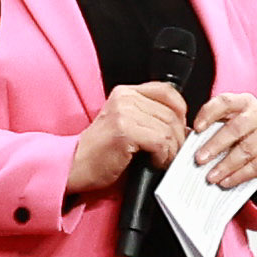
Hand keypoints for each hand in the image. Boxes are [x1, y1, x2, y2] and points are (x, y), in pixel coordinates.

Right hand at [65, 81, 188, 197]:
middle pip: (171, 113)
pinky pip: (160, 142)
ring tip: (163, 160)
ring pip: (168, 129)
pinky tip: (154, 162)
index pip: (167, 91)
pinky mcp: (125, 131)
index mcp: (125, 92)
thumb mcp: (124, 123)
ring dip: (171, 150)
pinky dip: (163, 156)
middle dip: (178, 137)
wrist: (74, 165)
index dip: (180, 111)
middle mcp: (125, 98)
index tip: (178, 129)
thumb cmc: (100, 150)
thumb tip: (183, 126)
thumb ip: (148, 116)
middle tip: (173, 153)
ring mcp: (124, 113)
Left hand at [188, 91, 256, 190]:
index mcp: (243, 102)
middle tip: (200, 159)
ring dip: (227, 165)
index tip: (196, 128)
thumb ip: (209, 128)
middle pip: (237, 128)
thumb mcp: (227, 122)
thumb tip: (185, 140)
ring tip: (211, 176)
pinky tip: (226, 181)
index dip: (209, 114)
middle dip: (216, 145)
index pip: (225, 102)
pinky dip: (240, 175)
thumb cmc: (241, 131)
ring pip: (248, 149)